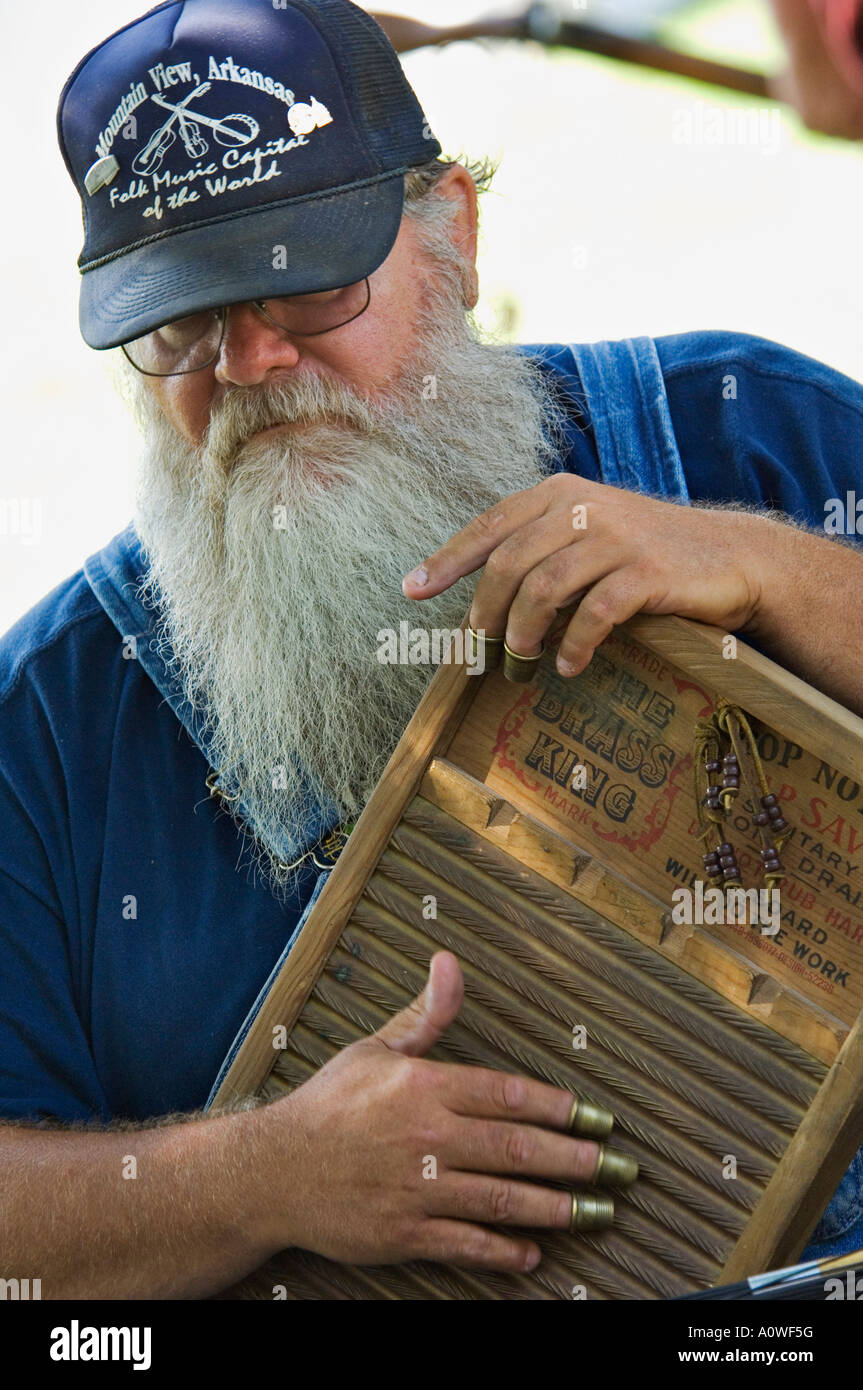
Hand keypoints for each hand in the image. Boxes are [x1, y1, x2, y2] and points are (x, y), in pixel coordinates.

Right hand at [269, 952, 628, 1271]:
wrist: (273, 1171)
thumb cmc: (329, 1105)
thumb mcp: (376, 1050)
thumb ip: (425, 1014)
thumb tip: (450, 962)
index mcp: (423, 1087)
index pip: (507, 1094)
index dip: (559, 1107)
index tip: (597, 1117)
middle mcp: (427, 1138)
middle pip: (517, 1149)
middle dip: (576, 1160)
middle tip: (618, 1168)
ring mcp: (417, 1190)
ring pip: (502, 1199)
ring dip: (556, 1207)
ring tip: (596, 1212)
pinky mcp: (404, 1234)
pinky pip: (466, 1244)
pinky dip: (504, 1251)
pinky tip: (534, 1252)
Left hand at [403, 474, 765, 676]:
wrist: (731, 557)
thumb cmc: (648, 554)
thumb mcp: (590, 534)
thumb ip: (541, 547)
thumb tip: (479, 597)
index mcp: (560, 493)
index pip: (489, 526)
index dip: (446, 560)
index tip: (412, 590)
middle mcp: (583, 506)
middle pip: (507, 563)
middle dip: (484, 614)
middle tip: (478, 653)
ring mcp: (616, 537)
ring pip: (543, 587)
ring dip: (523, 634)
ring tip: (520, 663)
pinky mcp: (647, 571)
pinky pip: (595, 612)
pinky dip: (575, 644)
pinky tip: (569, 665)